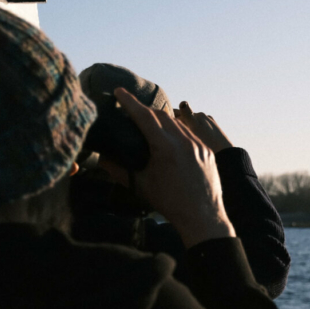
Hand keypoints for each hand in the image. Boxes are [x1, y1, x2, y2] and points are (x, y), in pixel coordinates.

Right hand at [105, 88, 235, 247]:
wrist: (202, 217)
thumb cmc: (169, 203)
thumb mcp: (141, 186)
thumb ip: (118, 171)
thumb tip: (102, 159)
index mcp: (166, 148)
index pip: (144, 117)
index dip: (129, 102)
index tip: (118, 91)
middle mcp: (185, 142)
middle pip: (161, 116)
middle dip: (144, 109)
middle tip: (129, 107)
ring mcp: (199, 145)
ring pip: (177, 123)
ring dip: (161, 119)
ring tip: (148, 120)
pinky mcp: (207, 151)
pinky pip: (190, 134)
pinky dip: (176, 130)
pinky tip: (168, 135)